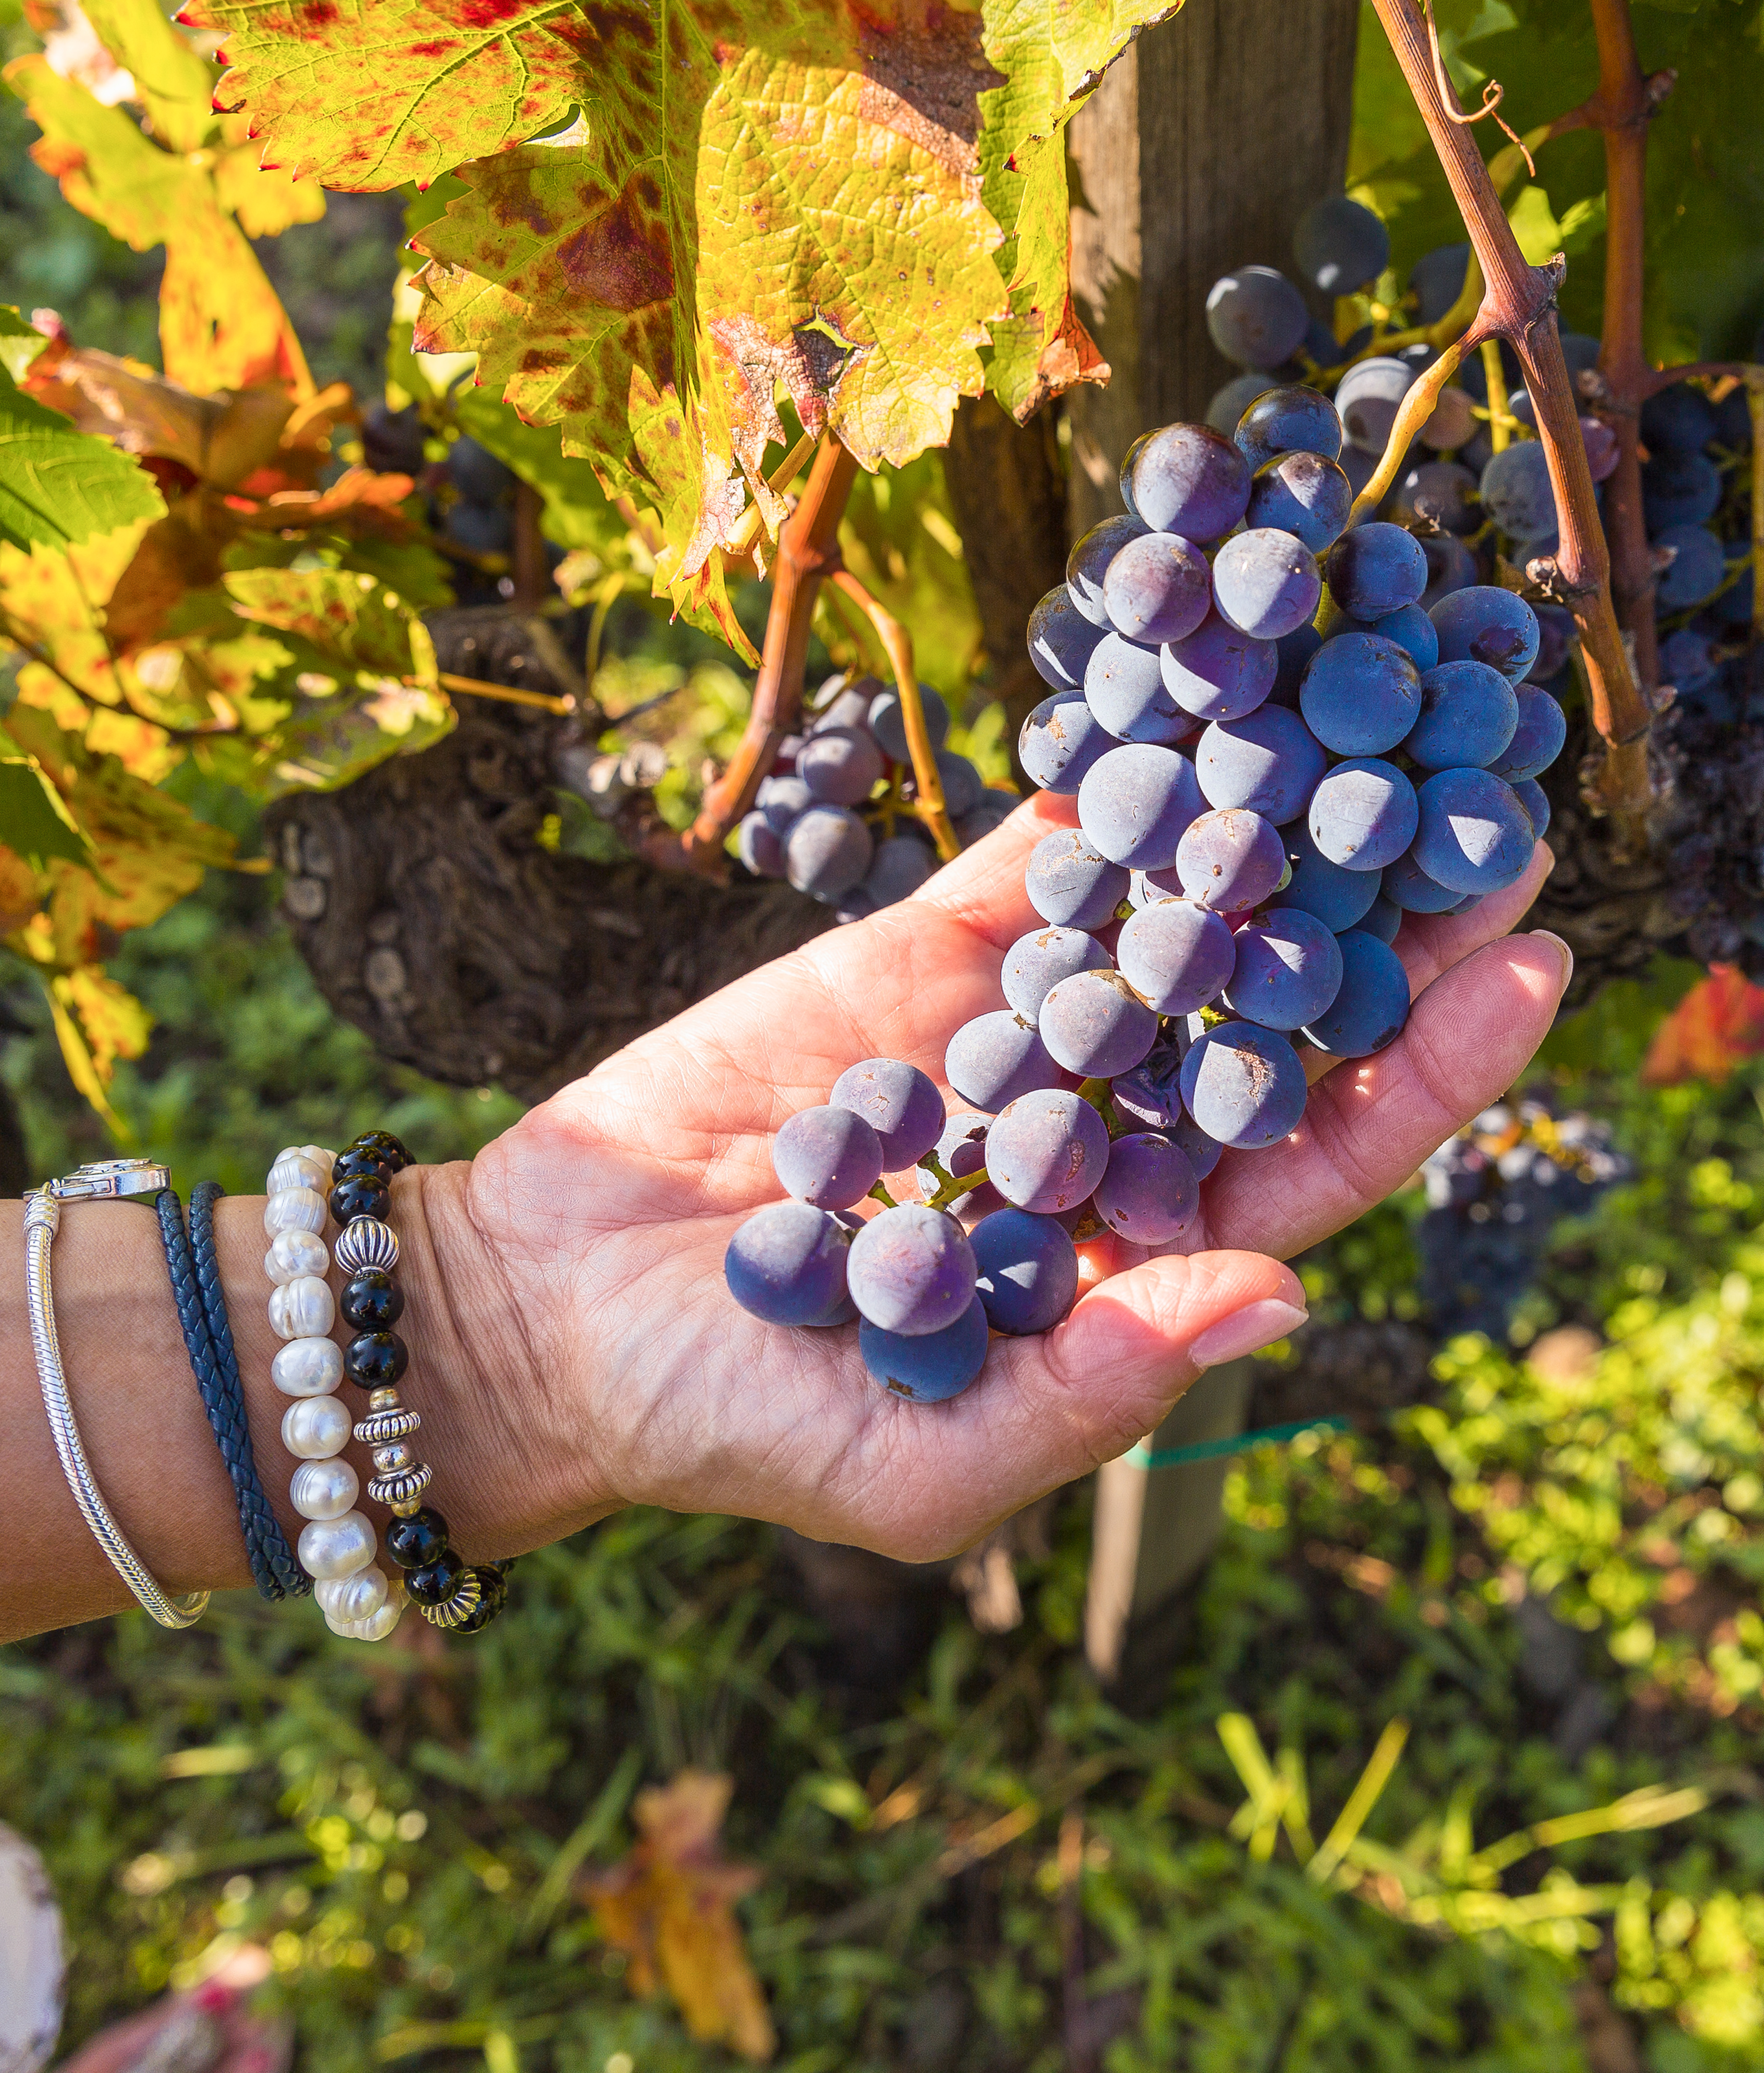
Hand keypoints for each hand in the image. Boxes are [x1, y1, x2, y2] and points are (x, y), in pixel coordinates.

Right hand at [445, 798, 1570, 1565]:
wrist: (551, 1307)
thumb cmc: (728, 1421)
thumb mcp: (916, 1461)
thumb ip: (1092, 1394)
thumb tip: (1278, 1310)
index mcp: (1128, 1268)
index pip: (1314, 1170)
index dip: (1426, 1077)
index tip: (1524, 972)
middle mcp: (1103, 1142)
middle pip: (1278, 1025)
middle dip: (1386, 925)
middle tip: (1496, 808)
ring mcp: (1018, 1037)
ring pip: (1177, 923)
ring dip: (1277, 831)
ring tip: (1380, 725)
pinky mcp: (922, 958)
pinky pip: (1039, 864)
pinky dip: (1114, 790)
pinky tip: (1201, 707)